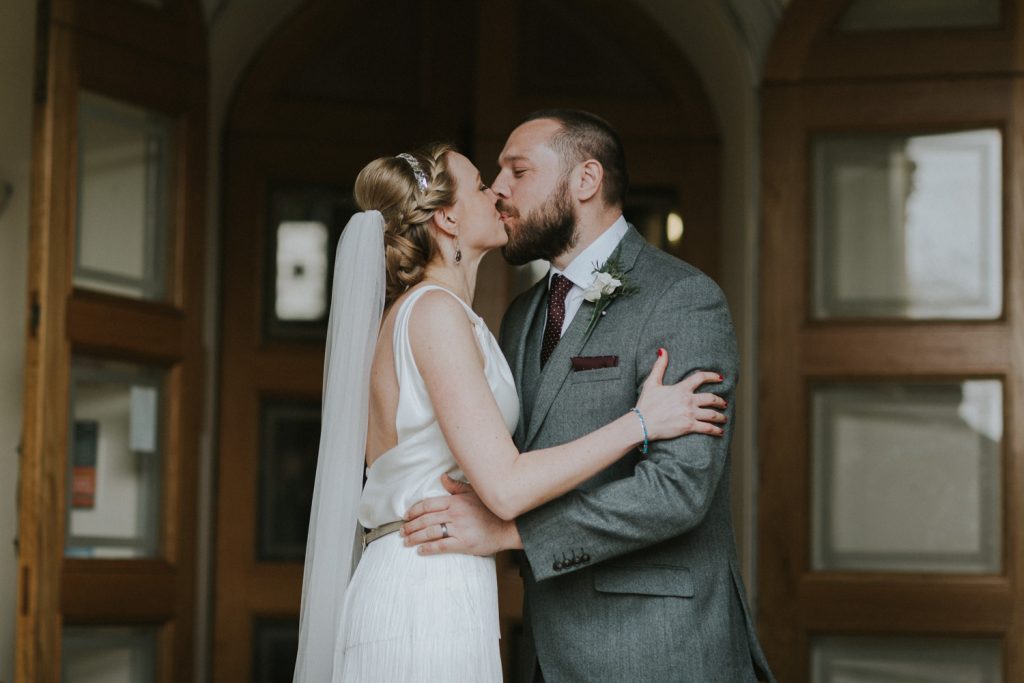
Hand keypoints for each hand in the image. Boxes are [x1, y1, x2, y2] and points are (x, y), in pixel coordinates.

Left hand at [401, 474, 521, 554]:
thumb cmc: (491, 510)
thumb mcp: (474, 493)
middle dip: (410, 526)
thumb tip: (442, 478)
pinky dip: (428, 549)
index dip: (414, 511)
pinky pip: (441, 546)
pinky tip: (420, 551)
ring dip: (415, 537)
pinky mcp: (464, 543)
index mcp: (455, 501)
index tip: (406, 516)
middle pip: (426, 519)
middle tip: (401, 531)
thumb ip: (456, 487)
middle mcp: (455, 514)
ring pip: (430, 532)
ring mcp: (459, 529)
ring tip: (406, 541)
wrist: (509, 526)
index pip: (428, 505)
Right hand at [634, 349, 726, 439]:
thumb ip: (659, 366)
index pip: (701, 378)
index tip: (720, 378)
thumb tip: (662, 350)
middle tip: (723, 402)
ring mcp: (689, 414)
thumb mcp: (651, 383)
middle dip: (720, 400)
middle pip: (711, 398)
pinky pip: (707, 427)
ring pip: (712, 414)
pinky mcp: (689, 427)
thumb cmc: (645, 404)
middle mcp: (688, 400)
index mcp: (681, 389)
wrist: (641, 424)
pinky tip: (720, 431)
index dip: (712, 376)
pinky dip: (716, 430)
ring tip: (723, 418)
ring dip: (720, 416)